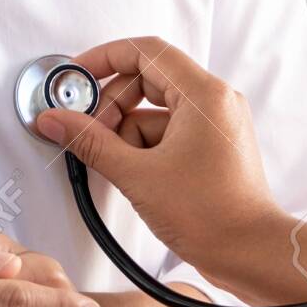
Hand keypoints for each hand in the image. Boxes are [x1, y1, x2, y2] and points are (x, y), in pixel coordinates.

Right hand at [36, 38, 286, 282]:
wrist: (249, 254)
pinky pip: (168, 133)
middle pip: (147, 81)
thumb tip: (57, 120)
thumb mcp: (138, 176)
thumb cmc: (214, 216)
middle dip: (112, 106)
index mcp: (204, 95)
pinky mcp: (211, 148)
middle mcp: (215, 102)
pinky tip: (135, 177)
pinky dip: (145, 149)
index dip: (104, 59)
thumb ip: (90, 143)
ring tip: (120, 168)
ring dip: (128, 135)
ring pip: (155, 112)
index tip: (76, 76)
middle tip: (88, 133)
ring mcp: (215, 126)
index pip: (145, 51)